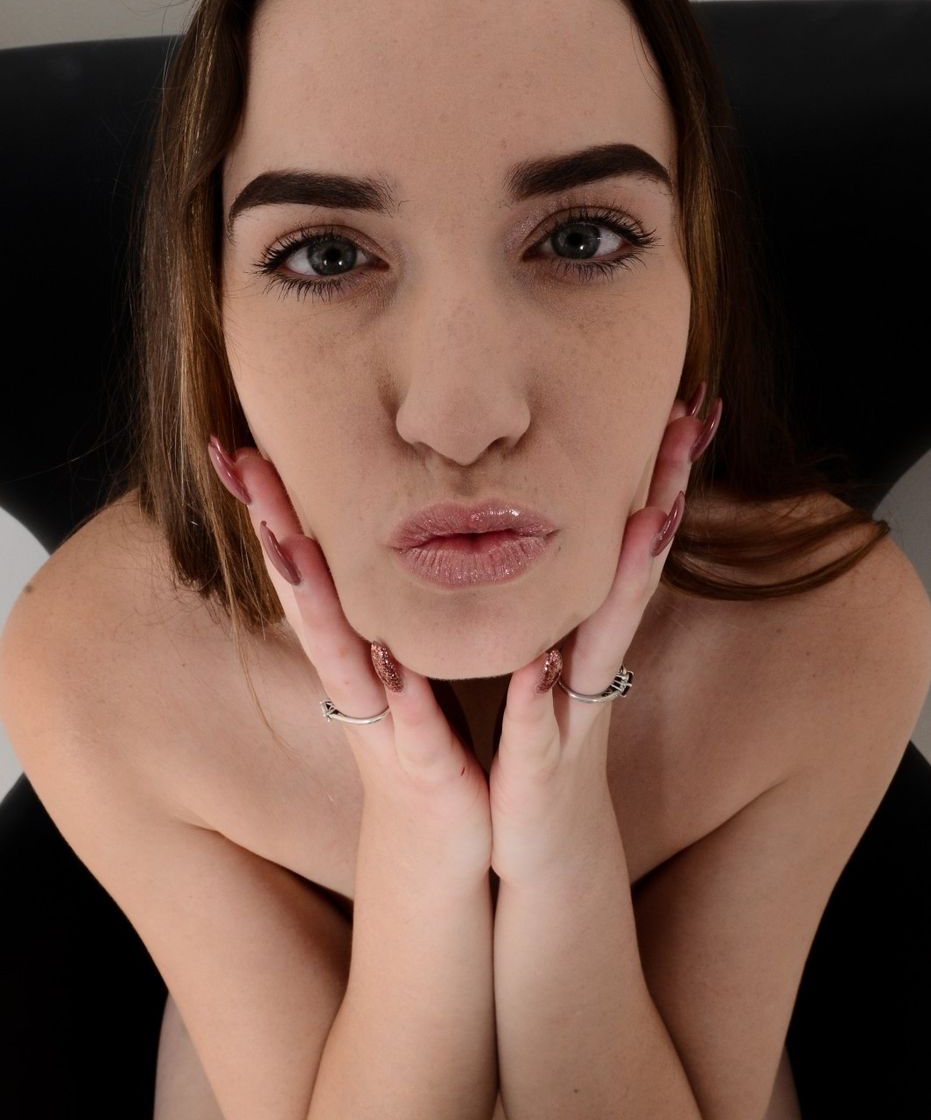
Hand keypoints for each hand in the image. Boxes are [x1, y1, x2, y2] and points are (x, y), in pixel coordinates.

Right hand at [206, 437, 492, 888]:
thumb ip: (386, 628)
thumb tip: (375, 570)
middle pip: (307, 599)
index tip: (245, 453)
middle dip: (277, 531)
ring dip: (314, 604)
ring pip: (342, 659)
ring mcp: (384, 730)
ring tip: (291, 544)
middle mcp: (357, 687)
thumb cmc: (426, 758)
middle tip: (244, 467)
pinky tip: (393, 657)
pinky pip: (418, 730)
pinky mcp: (425, 775)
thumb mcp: (403, 684)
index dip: (277, 515)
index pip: (309, 574)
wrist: (437, 864)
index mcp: (358, 660)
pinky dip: (407, 697)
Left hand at [487, 388, 722, 885]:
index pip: (624, 547)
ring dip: (629, 584)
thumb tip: (556, 544)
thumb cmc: (538, 748)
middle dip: (661, 501)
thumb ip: (557, 610)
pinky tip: (538, 665)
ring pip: (605, 641)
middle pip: (634, 573)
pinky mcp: (541, 772)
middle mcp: (591, 668)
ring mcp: (573, 718)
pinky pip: (539, 731)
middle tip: (684, 432)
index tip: (671, 414)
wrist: (541, 853)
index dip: (650, 482)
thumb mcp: (550, 665)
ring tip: (649, 520)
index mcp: (586, 638)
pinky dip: (537, 700)